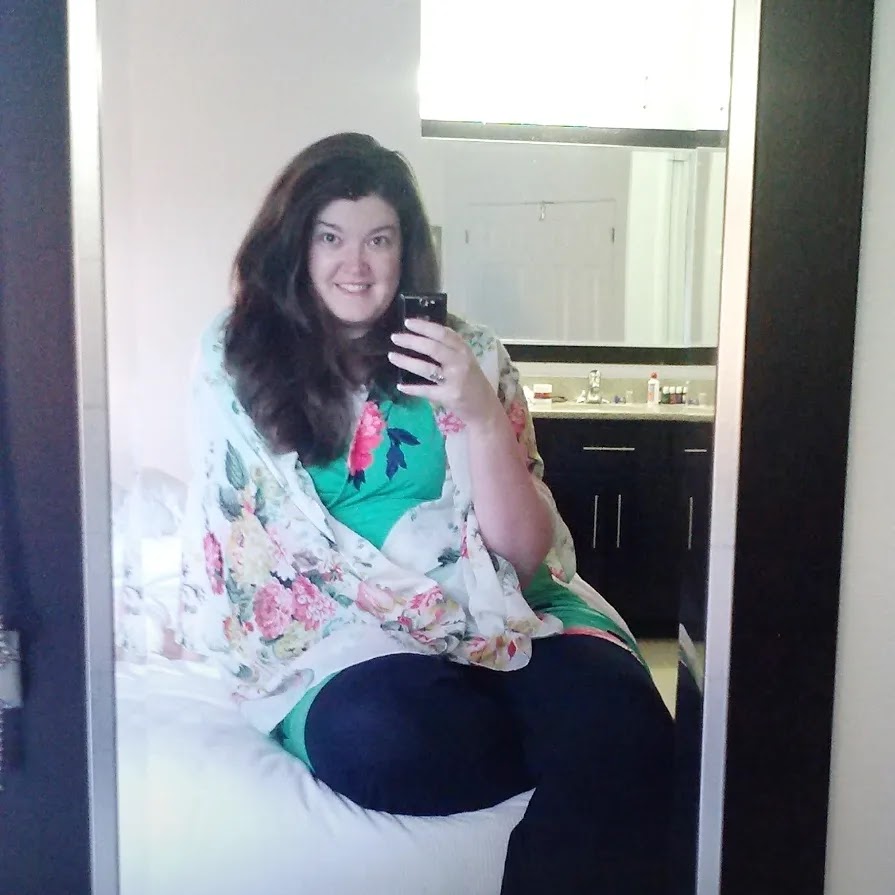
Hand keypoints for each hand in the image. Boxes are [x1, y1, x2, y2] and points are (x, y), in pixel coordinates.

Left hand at [388, 318, 502, 429]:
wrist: (484, 408)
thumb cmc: (472, 382)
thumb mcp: (465, 360)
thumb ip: (449, 349)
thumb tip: (421, 336)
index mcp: (464, 350)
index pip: (443, 333)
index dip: (424, 326)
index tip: (407, 322)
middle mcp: (461, 362)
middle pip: (433, 348)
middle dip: (411, 341)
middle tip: (395, 337)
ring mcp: (455, 380)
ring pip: (426, 368)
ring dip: (407, 362)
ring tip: (392, 356)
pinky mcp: (449, 396)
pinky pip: (426, 391)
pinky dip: (412, 389)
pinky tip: (400, 386)